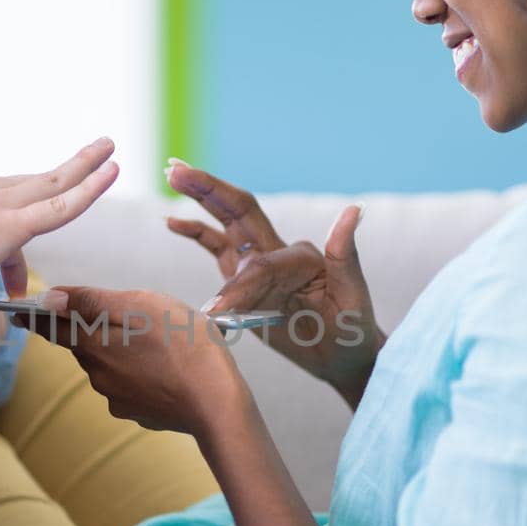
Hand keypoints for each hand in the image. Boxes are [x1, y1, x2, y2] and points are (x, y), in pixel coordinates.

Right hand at [0, 138, 119, 306]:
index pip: (7, 202)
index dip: (20, 236)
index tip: (15, 276)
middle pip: (36, 179)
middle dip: (69, 168)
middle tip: (97, 150)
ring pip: (54, 183)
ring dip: (85, 166)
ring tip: (109, 152)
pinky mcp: (9, 224)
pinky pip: (61, 204)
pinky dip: (89, 188)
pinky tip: (109, 172)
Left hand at [17, 286, 248, 437]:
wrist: (216, 402)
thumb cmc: (183, 345)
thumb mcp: (139, 306)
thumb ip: (91, 302)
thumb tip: (50, 298)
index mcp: (92, 345)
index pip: (51, 328)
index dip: (35, 318)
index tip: (18, 314)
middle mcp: (97, 375)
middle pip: (83, 345)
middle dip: (93, 330)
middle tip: (123, 317)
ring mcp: (118, 398)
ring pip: (108, 365)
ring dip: (121, 351)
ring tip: (156, 341)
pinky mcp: (139, 412)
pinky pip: (131, 386)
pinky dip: (140, 374)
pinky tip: (166, 368)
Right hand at [163, 160, 383, 404]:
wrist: (343, 355)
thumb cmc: (350, 329)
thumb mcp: (352, 294)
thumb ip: (345, 253)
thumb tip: (353, 210)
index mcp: (301, 255)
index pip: (260, 264)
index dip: (238, 286)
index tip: (221, 314)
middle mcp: (278, 251)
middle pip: (239, 210)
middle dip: (209, 189)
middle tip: (177, 170)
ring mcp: (259, 264)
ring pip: (225, 224)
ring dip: (199, 201)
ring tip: (173, 176)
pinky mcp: (244, 280)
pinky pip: (217, 249)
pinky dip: (196, 234)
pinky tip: (173, 222)